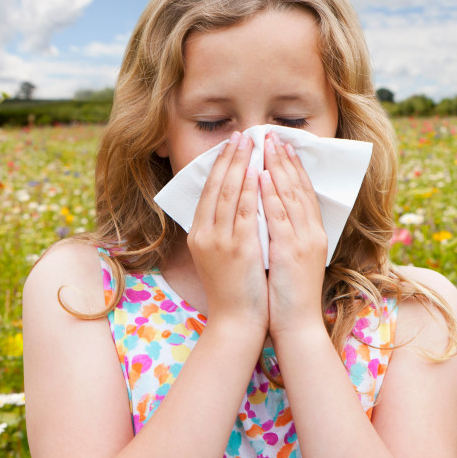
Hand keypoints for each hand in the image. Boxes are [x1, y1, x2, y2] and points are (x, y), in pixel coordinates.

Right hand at [186, 132, 267, 333]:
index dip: (220, 165)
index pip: (208, 191)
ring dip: (241, 165)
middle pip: (216, 187)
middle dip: (229, 158)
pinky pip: (244, 212)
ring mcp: (218, 241)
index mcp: (198, 235)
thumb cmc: (233, 291)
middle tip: (242, 135)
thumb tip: (234, 205)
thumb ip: (223, 231)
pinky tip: (258, 171)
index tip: (231, 145)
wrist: (236, 322)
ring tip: (252, 143)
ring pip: (228, 193)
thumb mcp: (220, 257)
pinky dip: (250, 189)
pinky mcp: (236, 249)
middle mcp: (204, 234)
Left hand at [259, 132, 328, 334]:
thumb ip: (284, 236)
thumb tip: (269, 216)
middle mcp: (312, 233)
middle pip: (299, 187)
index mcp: (313, 234)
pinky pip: (278, 217)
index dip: (293, 167)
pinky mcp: (291, 252)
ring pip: (290, 196)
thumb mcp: (289, 260)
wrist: (297, 326)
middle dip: (285, 159)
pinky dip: (269, 195)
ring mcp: (303, 241)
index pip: (304, 192)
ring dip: (277, 168)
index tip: (282, 145)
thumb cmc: (289, 297)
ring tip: (266, 145)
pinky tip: (259, 177)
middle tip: (273, 134)